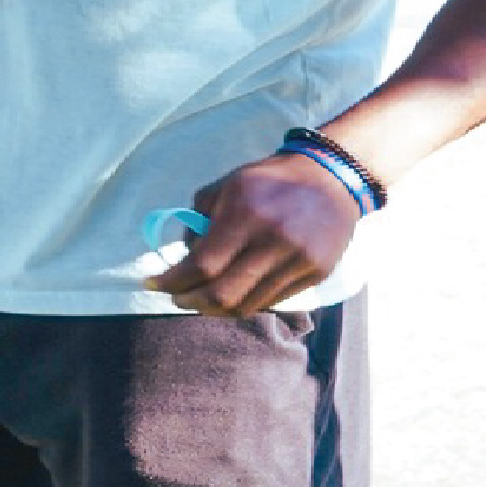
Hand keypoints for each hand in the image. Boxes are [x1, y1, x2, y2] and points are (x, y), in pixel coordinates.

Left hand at [148, 152, 361, 314]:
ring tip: (200, 300)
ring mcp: (299, 261)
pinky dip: (243, 303)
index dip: (172, 281)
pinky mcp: (316, 273)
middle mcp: (274, 241)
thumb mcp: (226, 186)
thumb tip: (182, 258)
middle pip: (222, 294)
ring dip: (214, 308)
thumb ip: (198, 220)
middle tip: (176, 297)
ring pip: (246, 305)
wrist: (333, 178)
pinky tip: (232, 294)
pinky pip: (270, 301)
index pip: (202, 265)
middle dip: (189, 301)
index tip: (152, 284)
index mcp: (246, 215)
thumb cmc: (269, 180)